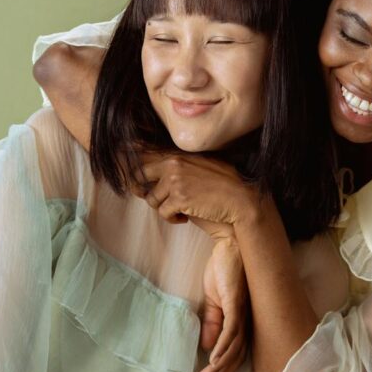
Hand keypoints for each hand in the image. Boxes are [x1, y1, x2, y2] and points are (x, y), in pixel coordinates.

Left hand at [128, 152, 259, 227]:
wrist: (242, 199)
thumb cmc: (223, 185)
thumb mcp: (200, 167)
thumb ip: (178, 165)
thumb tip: (152, 173)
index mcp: (177, 154)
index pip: (142, 153)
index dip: (131, 165)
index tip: (129, 174)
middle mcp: (173, 163)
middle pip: (138, 175)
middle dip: (141, 189)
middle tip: (150, 198)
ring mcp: (175, 180)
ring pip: (151, 199)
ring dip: (164, 208)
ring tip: (182, 209)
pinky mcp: (179, 199)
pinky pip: (163, 213)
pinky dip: (173, 219)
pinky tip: (186, 217)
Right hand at [195, 235, 248, 371]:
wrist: (229, 246)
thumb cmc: (223, 270)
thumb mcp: (213, 301)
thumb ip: (212, 323)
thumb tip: (208, 348)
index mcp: (240, 322)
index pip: (234, 353)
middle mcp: (245, 321)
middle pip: (236, 356)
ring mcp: (242, 313)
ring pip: (233, 347)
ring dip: (219, 366)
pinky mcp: (237, 303)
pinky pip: (231, 329)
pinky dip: (223, 346)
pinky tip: (214, 358)